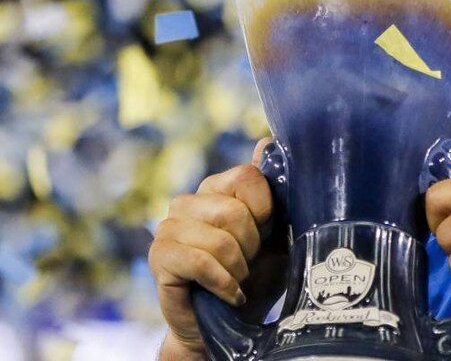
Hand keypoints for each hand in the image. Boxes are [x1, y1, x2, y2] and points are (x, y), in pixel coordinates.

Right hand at [148, 138, 287, 357]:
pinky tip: (230, 293)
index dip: (265, 211)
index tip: (267, 234)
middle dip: (252, 246)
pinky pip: (200, 262)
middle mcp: (188, 202)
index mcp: (216, 189)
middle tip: (249, 263)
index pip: (247, 177)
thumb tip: (268, 141)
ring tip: (237, 279)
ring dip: (238, 269)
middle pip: (234, 211)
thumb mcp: (277, 234)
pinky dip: (224, 283)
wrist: (231, 325)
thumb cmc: (257, 276)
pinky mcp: (158, 258)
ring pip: (219, 240)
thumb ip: (274, 191)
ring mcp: (168, 228)